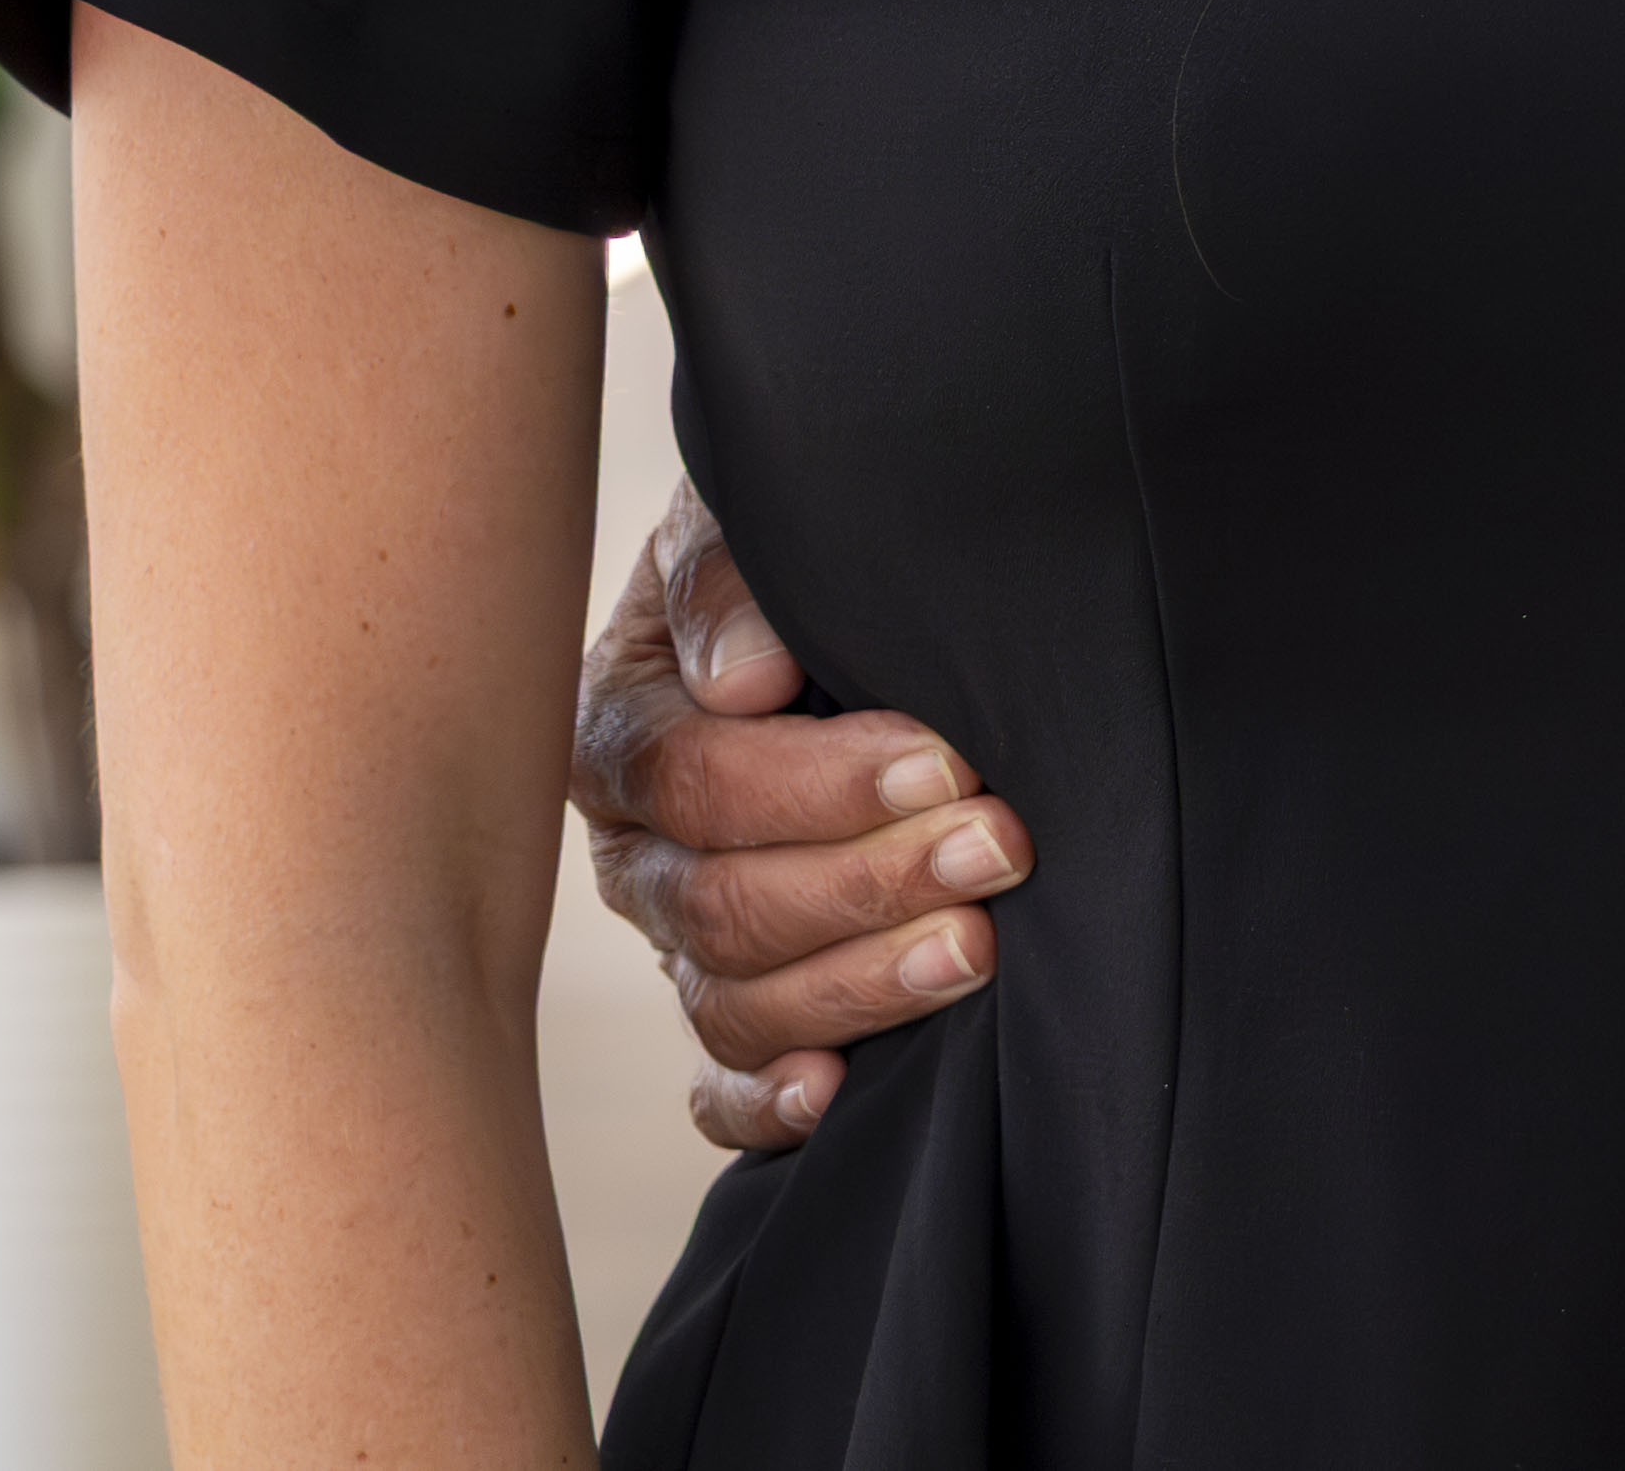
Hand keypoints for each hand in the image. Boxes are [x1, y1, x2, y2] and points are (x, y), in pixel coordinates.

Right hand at [565, 481, 1020, 1153]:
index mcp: (622, 724)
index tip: (946, 761)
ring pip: (733, 1000)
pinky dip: (762, 1101)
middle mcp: (636, 846)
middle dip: (869, 880)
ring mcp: (678, 937)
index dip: (819, 782)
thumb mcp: (759, 523)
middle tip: (1002, 845)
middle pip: (720, 901)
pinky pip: (715, 1086)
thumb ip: (732, 575)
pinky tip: (835, 1092)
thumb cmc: (806, 557)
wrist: (850, 602)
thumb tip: (740, 675)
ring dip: (859, 984)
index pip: (694, 778)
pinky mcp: (732, 1006)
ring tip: (978, 948)